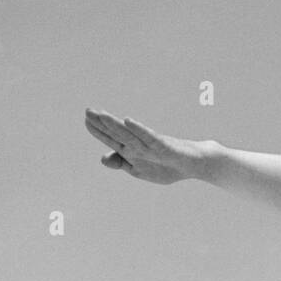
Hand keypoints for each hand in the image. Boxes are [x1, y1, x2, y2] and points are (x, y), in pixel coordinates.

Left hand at [85, 111, 204, 184]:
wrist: (194, 164)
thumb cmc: (167, 165)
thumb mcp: (140, 169)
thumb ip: (122, 163)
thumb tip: (103, 159)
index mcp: (133, 151)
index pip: (113, 139)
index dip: (99, 130)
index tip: (86, 119)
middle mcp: (140, 145)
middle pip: (118, 134)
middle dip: (103, 123)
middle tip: (88, 110)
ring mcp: (151, 145)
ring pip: (130, 134)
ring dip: (115, 125)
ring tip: (101, 114)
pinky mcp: (164, 146)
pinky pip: (149, 137)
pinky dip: (138, 130)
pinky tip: (128, 121)